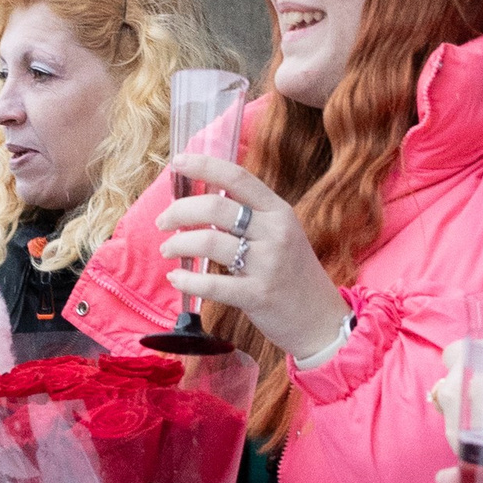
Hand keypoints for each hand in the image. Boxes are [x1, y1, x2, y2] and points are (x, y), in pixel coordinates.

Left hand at [160, 157, 348, 359]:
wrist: (320, 319)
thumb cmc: (293, 275)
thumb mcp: (281, 234)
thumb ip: (250, 217)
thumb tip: (202, 202)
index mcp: (278, 211)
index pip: (238, 177)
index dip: (205, 166)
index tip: (178, 162)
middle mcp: (275, 232)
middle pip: (216, 207)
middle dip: (180, 211)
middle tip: (162, 221)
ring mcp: (267, 264)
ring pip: (208, 243)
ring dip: (178, 244)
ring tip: (168, 250)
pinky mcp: (257, 295)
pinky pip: (212, 284)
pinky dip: (187, 280)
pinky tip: (176, 278)